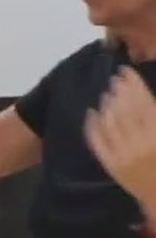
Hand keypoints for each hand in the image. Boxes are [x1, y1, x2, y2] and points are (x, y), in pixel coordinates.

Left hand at [85, 66, 155, 210]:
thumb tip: (145, 97)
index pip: (144, 103)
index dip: (134, 84)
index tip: (126, 71)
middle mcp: (141, 144)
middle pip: (125, 110)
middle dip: (119, 91)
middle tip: (114, 79)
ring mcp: (123, 155)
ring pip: (110, 124)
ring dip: (106, 105)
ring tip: (106, 93)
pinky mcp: (110, 165)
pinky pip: (97, 142)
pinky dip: (93, 125)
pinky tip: (91, 113)